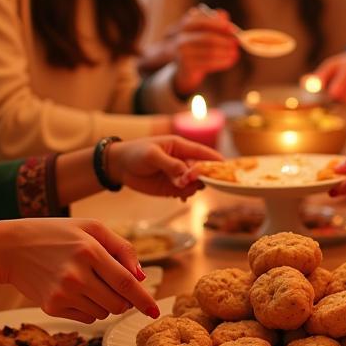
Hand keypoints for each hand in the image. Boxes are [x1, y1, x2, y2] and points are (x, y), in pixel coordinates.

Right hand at [0, 218, 159, 322]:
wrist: (10, 248)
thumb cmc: (55, 234)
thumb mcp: (91, 227)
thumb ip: (121, 249)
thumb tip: (141, 277)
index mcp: (89, 250)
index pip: (126, 282)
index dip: (144, 299)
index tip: (155, 311)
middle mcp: (76, 275)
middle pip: (118, 303)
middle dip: (125, 300)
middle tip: (115, 286)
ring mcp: (63, 293)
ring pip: (104, 313)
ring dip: (106, 303)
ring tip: (89, 282)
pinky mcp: (52, 307)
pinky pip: (87, 318)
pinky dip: (89, 309)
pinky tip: (75, 291)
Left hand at [106, 135, 221, 196]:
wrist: (119, 166)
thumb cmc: (136, 153)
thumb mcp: (152, 156)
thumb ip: (171, 165)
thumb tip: (186, 176)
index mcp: (181, 147)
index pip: (202, 153)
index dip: (215, 160)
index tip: (226, 168)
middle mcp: (183, 161)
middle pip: (202, 171)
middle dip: (202, 178)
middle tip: (189, 182)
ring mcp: (178, 175)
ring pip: (195, 183)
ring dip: (192, 188)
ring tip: (179, 190)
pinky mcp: (172, 187)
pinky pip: (186, 192)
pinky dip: (185, 196)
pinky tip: (179, 198)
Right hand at [170, 7, 239, 92]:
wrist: (184, 68)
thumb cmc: (197, 46)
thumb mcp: (204, 32)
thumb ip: (213, 21)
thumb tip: (223, 15)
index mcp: (185, 25)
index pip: (202, 23)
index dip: (219, 25)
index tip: (233, 29)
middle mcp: (181, 38)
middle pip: (207, 38)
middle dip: (225, 41)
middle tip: (237, 42)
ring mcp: (182, 53)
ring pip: (210, 52)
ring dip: (226, 52)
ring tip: (235, 53)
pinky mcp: (187, 66)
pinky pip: (209, 63)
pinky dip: (223, 62)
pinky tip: (230, 60)